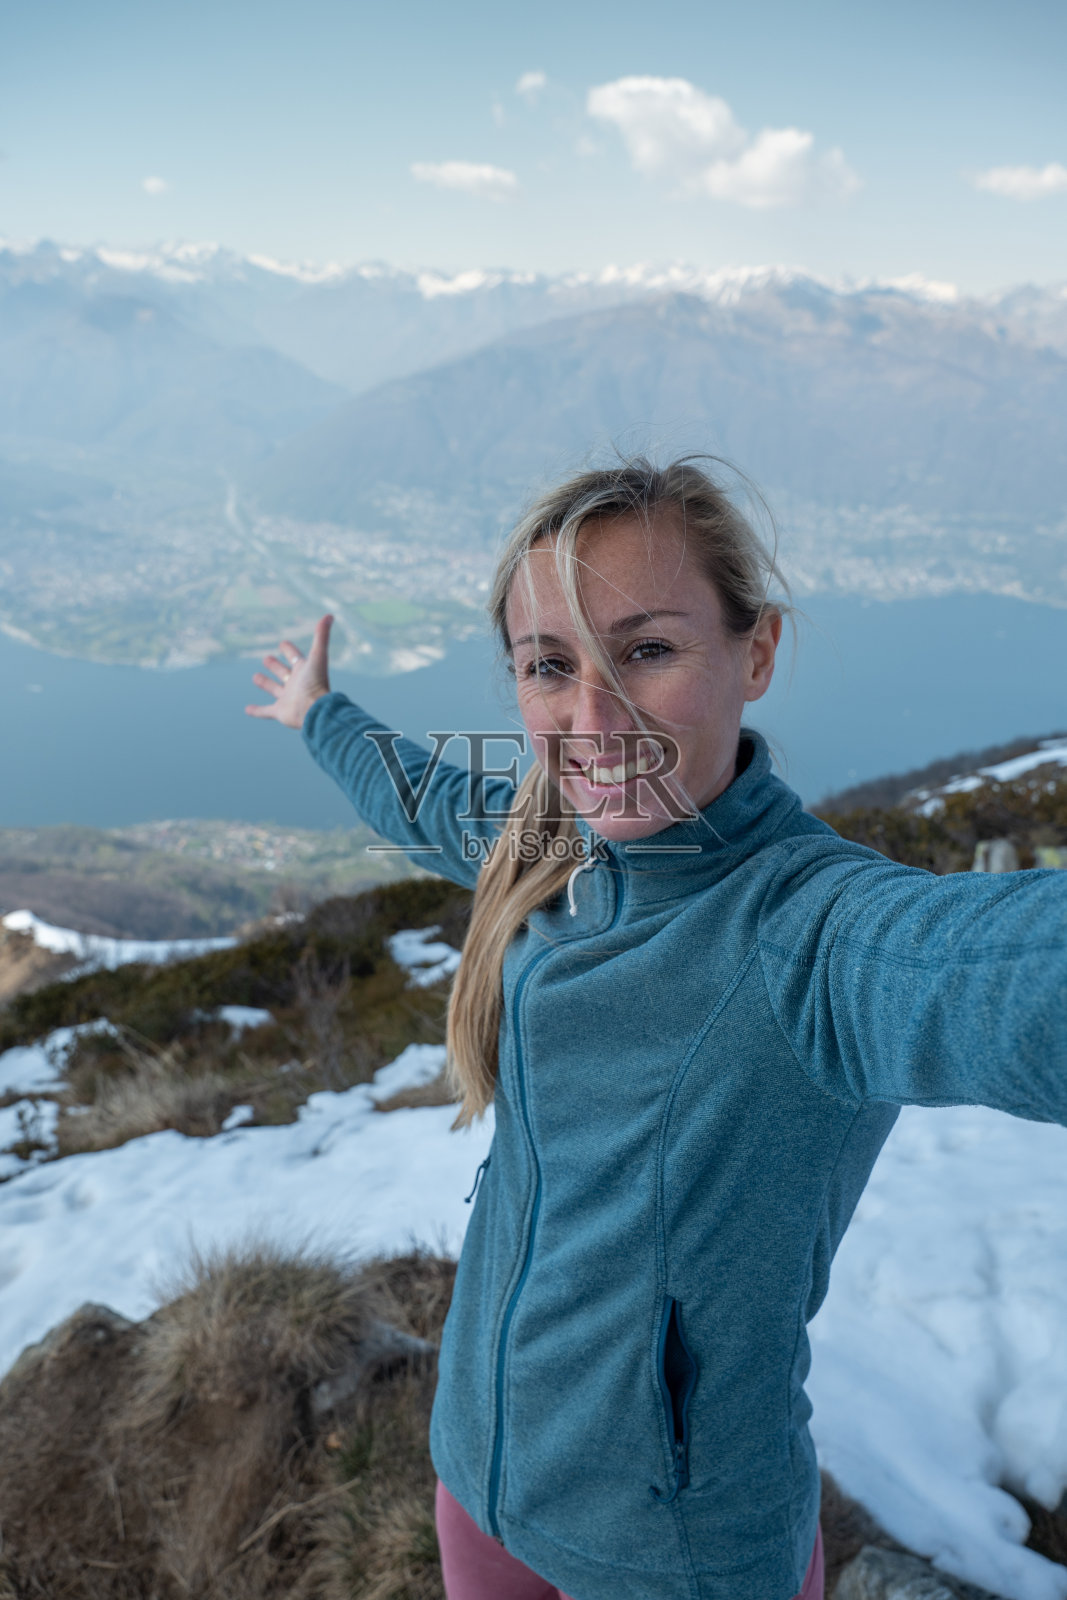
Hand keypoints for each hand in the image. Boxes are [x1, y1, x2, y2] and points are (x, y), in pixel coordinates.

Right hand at [245, 614, 332, 730]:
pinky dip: (256, 711)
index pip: (295, 657)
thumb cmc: (316, 682)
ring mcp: (287, 699)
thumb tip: (330, 614)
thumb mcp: (318, 655)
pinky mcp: (280, 712)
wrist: (315, 710)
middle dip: (276, 666)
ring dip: (266, 684)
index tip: (282, 643)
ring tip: (255, 677)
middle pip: (284, 673)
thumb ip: (322, 635)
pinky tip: (246, 709)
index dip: (289, 650)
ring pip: (275, 690)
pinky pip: (266, 711)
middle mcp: (296, 685)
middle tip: (266, 658)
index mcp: (304, 671)